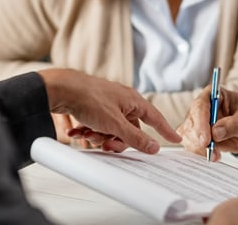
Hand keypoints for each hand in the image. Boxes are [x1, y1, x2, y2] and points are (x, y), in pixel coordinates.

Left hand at [38, 69, 180, 153]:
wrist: (61, 89)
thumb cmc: (89, 98)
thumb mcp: (115, 124)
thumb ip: (136, 137)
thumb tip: (154, 146)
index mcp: (133, 101)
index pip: (155, 118)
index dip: (165, 130)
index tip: (176, 139)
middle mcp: (122, 101)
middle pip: (129, 130)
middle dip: (116, 140)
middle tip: (107, 144)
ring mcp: (107, 105)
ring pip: (111, 130)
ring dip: (99, 137)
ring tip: (87, 134)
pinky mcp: (93, 108)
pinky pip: (97, 126)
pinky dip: (88, 131)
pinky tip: (77, 132)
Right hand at [177, 86, 237, 159]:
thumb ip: (232, 124)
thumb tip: (215, 132)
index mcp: (213, 95)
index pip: (200, 106)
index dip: (201, 123)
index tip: (206, 140)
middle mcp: (202, 107)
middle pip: (191, 122)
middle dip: (198, 139)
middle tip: (211, 151)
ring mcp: (198, 122)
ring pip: (188, 135)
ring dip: (199, 148)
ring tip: (215, 154)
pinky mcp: (198, 136)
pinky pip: (191, 145)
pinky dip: (199, 153)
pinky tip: (213, 155)